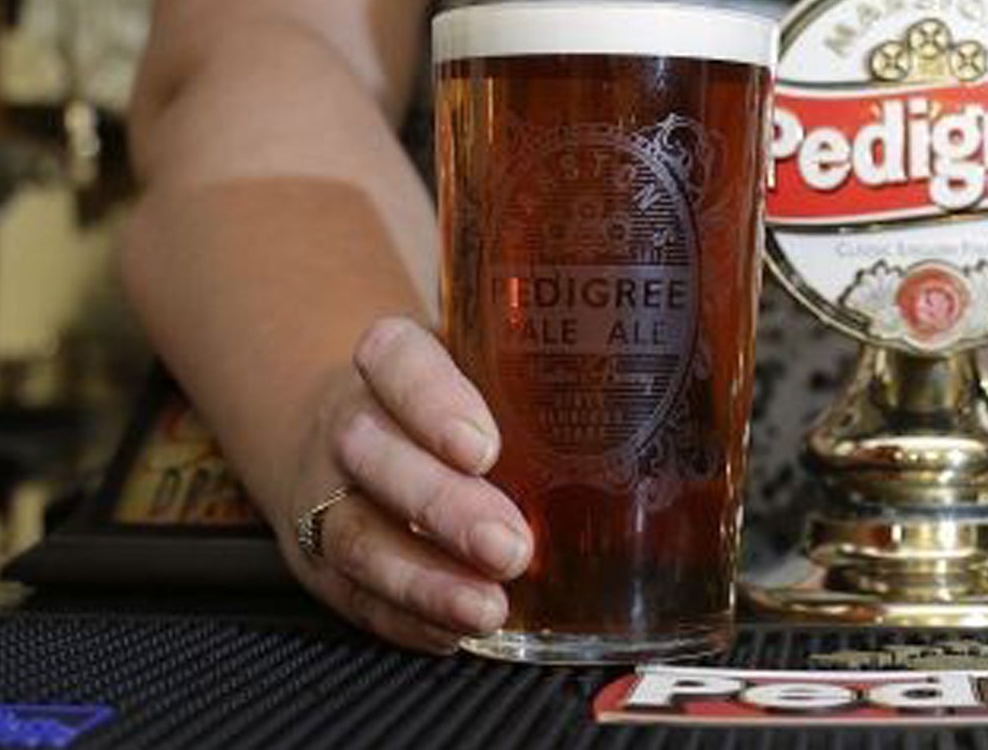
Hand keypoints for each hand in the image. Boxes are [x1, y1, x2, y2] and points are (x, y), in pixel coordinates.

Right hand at [285, 316, 532, 652]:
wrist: (348, 420)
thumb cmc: (445, 390)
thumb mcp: (482, 355)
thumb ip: (543, 366)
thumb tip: (667, 381)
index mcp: (391, 358)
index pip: (397, 361)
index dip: (433, 403)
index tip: (483, 446)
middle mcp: (350, 420)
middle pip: (376, 456)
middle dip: (442, 506)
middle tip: (510, 545)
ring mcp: (326, 493)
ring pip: (356, 534)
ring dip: (422, 578)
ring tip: (486, 608)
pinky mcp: (320, 557)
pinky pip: (352, 593)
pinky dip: (402, 618)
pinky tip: (452, 632)